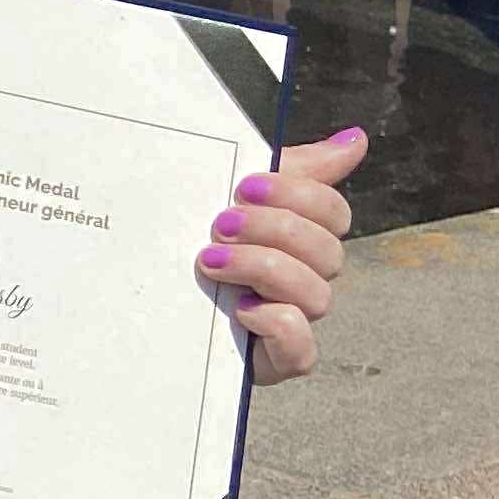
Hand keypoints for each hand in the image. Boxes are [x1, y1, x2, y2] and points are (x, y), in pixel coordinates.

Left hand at [198, 125, 366, 383]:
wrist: (142, 300)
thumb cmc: (194, 237)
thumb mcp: (233, 196)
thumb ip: (295, 168)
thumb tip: (356, 138)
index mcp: (301, 236)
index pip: (333, 212)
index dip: (297, 195)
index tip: (242, 186)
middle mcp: (306, 277)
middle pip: (328, 252)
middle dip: (274, 231)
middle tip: (219, 225)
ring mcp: (293, 320)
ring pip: (318, 296)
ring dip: (264, 270)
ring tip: (210, 262)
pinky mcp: (274, 361)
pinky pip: (302, 351)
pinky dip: (277, 325)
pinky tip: (241, 308)